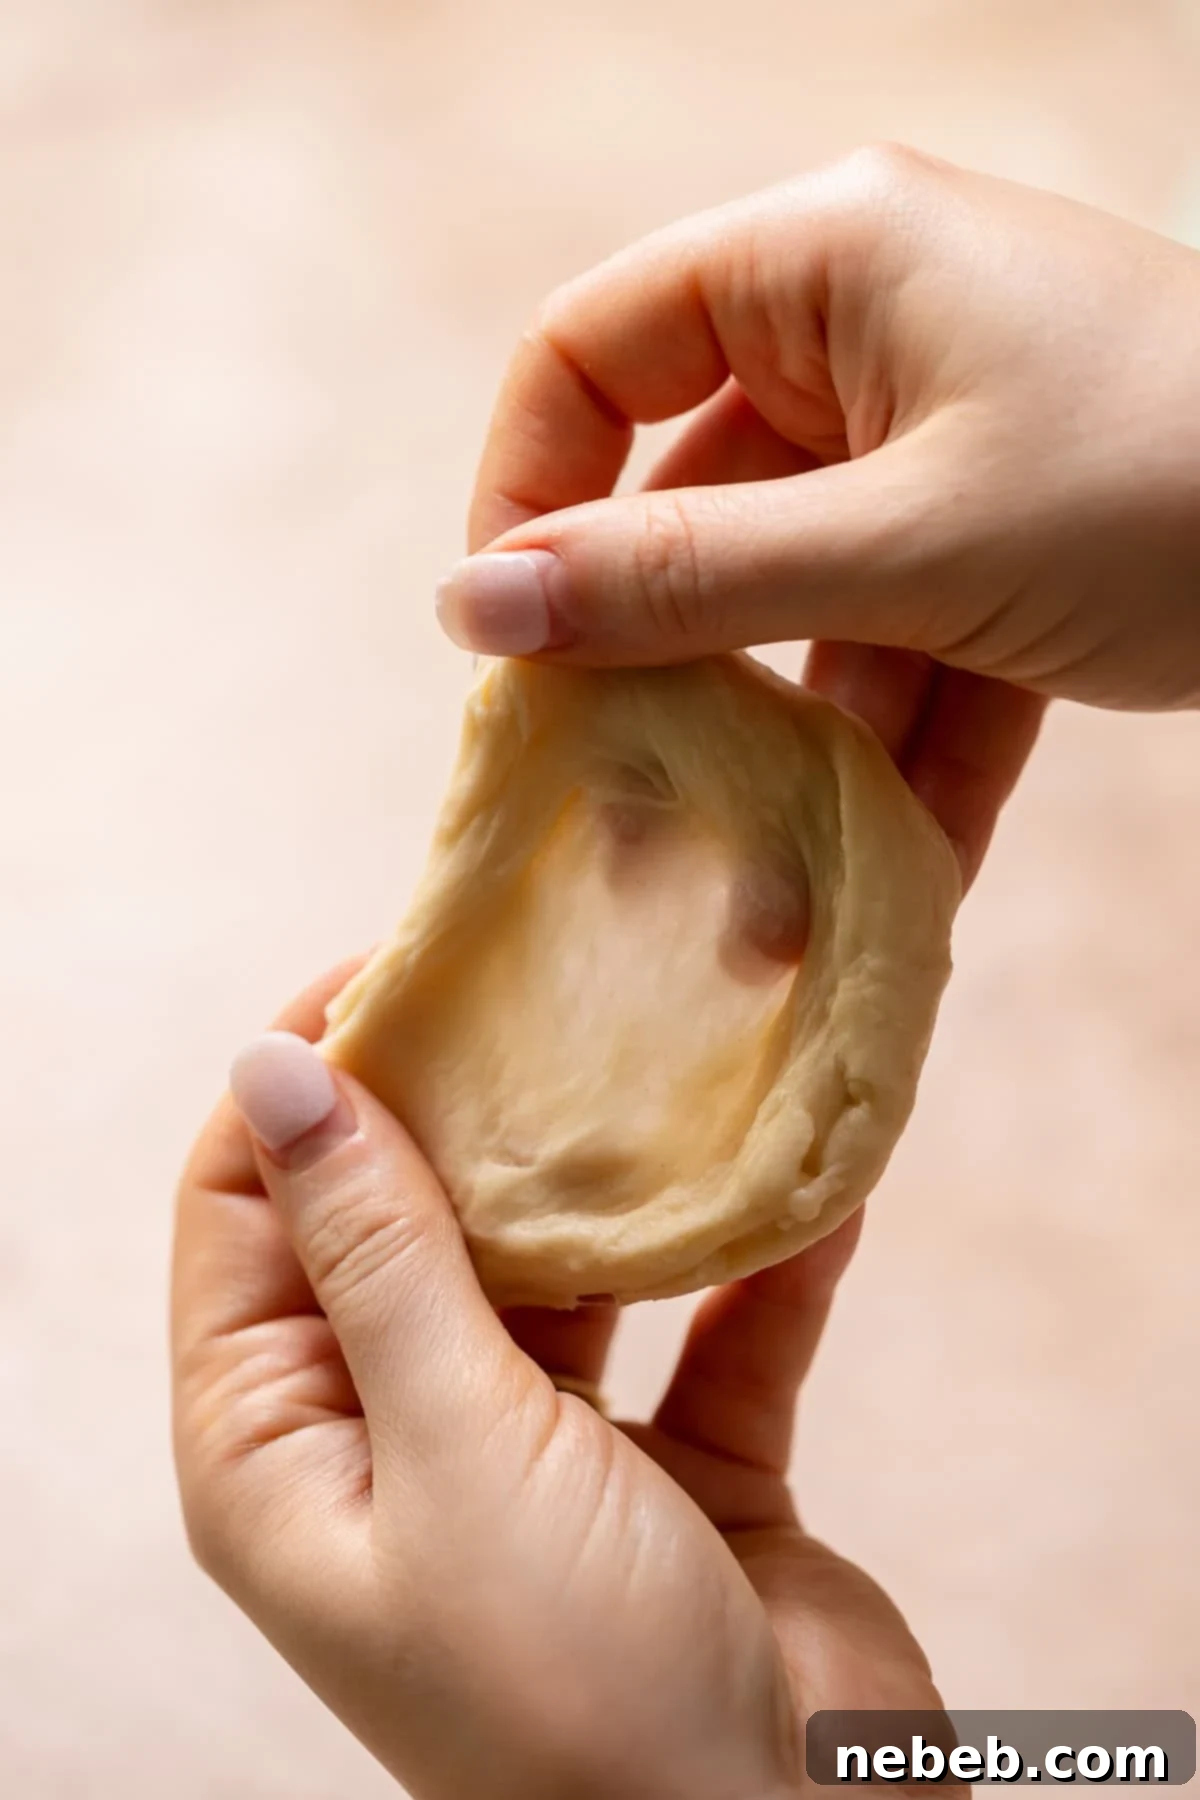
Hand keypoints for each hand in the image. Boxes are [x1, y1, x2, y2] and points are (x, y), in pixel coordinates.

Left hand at [173, 963, 946, 1799]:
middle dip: (466, 1105)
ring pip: (554, 1265)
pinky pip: (708, 1331)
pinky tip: (812, 1173)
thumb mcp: (453, 1451)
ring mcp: (540, 1454)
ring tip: (667, 1048)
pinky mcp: (678, 1470)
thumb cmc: (575, 1697)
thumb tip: (274, 1070)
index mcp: (280, 1451)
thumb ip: (376, 1253)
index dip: (303, 1082)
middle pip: (401, 1219)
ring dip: (612, 1176)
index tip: (400, 965)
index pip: (243, 1213)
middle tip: (546, 982)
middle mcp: (396, 1438)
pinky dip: (753, 1262)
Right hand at [435, 146, 1199, 867]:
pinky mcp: (1004, 548)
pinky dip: (897, 766)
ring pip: (804, 610)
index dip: (528, 493)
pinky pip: (910, 656)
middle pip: (694, 508)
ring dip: (786, 760)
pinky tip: (879, 894)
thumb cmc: (1172, 480)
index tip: (510, 647)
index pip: (592, 350)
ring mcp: (941, 452)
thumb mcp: (909, 540)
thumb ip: (685, 579)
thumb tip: (475, 610)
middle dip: (665, 675)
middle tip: (620, 817)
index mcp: (825, 266)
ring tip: (753, 911)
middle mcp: (868, 340)